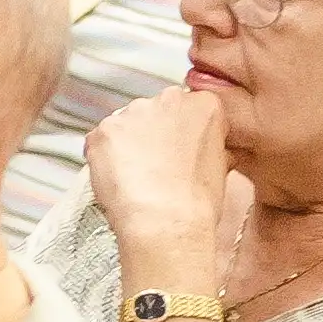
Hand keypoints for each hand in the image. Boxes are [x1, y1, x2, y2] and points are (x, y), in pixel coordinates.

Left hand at [83, 87, 232, 280]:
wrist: (165, 221)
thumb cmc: (196, 201)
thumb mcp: (222, 164)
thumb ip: (208, 141)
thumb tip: (196, 147)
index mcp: (204, 104)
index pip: (189, 108)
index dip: (183, 133)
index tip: (179, 150)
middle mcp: (167, 100)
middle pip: (156, 112)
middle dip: (153, 134)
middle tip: (156, 165)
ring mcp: (131, 113)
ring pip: (126, 125)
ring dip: (128, 145)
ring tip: (136, 176)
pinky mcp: (103, 131)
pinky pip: (100, 141)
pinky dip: (104, 157)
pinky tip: (118, 178)